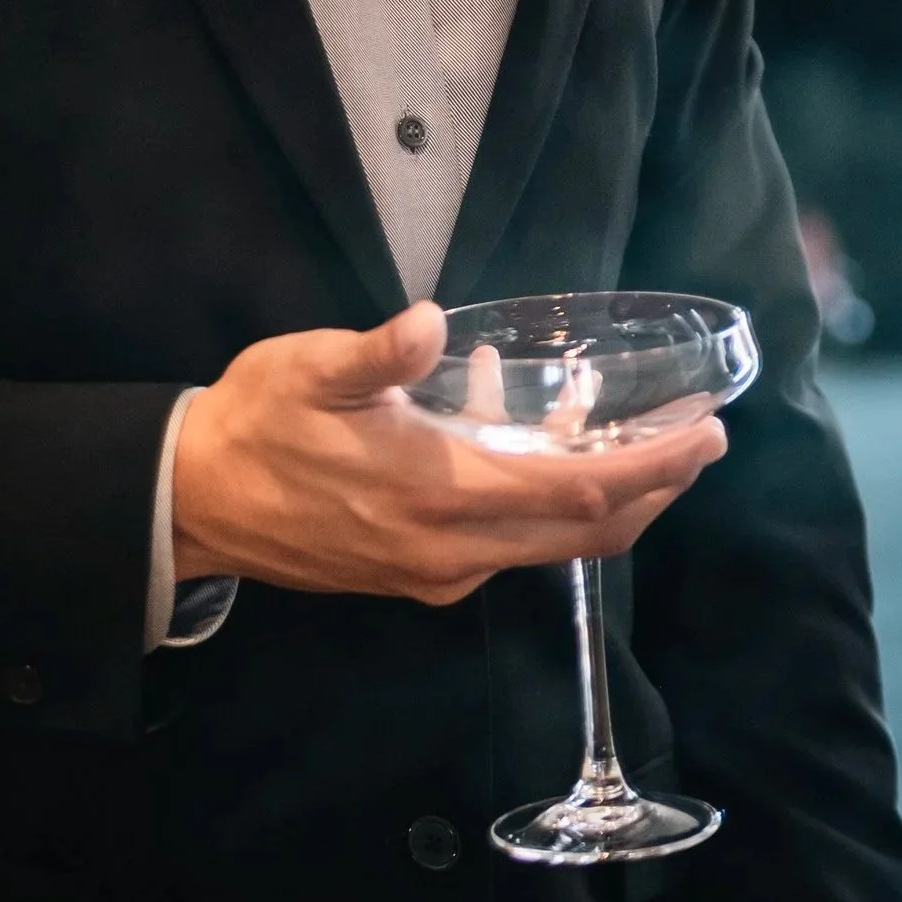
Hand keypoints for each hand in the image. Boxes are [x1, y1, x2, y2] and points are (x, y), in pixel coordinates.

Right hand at [170, 300, 725, 603]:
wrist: (193, 503)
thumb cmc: (256, 424)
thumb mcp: (311, 370)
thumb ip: (378, 352)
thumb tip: (430, 323)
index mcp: (441, 493)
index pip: (583, 490)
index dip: (656, 465)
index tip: (707, 432)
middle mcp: (455, 548)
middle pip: (589, 532)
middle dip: (655, 487)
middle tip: (700, 440)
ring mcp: (437, 571)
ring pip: (553, 545)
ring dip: (605, 499)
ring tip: (635, 440)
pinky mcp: (419, 578)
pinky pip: (509, 545)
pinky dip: (546, 504)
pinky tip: (528, 443)